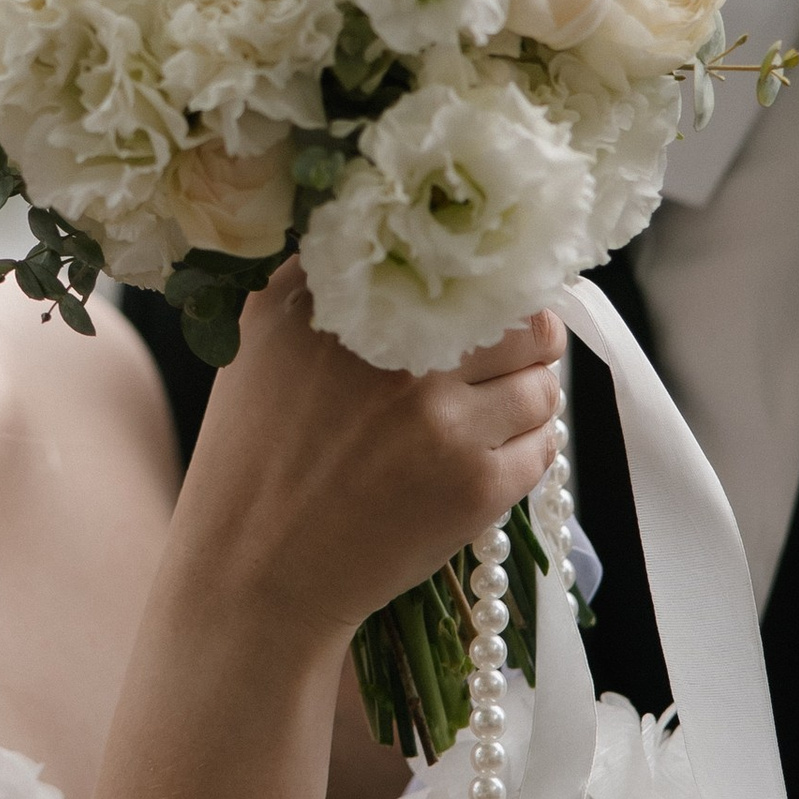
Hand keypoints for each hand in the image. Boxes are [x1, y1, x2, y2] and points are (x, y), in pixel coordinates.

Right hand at [177, 266, 561, 651]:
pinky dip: (529, 446)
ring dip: (530, 392)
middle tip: (511, 354)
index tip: (490, 295)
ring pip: (542, 383)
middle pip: (522, 320)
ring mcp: (443, 423)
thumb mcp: (263, 336)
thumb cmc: (255, 453)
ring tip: (494, 409)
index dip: (489, 279)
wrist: (254, 569)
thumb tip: (394, 229)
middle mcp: (400, 356)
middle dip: (526, 337)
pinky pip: (544, 446)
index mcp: (347, 306)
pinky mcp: (475, 487)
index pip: (463, 263)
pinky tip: (488, 453)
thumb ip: (321, 273)